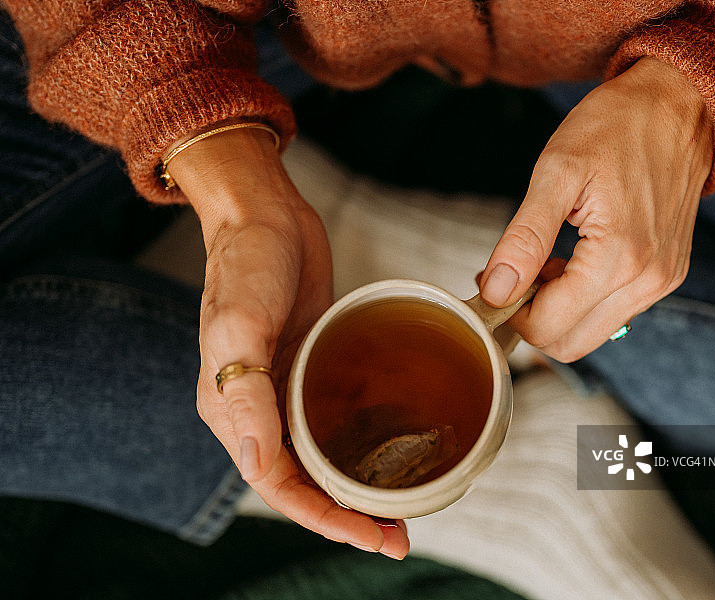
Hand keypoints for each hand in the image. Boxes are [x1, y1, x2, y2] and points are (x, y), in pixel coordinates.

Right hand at [167, 127, 409, 557]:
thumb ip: (243, 393)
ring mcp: (288, 388)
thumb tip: (254, 465)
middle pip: (304, 481)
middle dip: (348, 515)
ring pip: (323, 456)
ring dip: (357, 487)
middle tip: (397, 537)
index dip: (322, 518)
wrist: (266, 215)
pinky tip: (392, 450)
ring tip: (402, 510)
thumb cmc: (245, 263)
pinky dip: (361, 443)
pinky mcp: (313, 365)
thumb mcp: (239, 323)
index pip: (277, 484)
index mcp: (233, 410)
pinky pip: (335, 419)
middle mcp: (260, 409)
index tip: (369, 536)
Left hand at [480, 57, 713, 361]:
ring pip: (589, 333)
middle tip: (507, 277)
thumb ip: (524, 237)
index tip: (488, 281)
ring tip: (537, 262)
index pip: (548, 326)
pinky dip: (580, 300)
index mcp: (619, 258)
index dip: (508, 312)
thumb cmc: (616, 127)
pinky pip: (612, 313)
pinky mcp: (665, 275)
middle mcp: (647, 281)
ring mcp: (660, 282)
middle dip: (528, 319)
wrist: (677, 104)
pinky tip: (566, 261)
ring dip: (554, 310)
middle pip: (569, 343)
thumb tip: (496, 291)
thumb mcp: (557, 172)